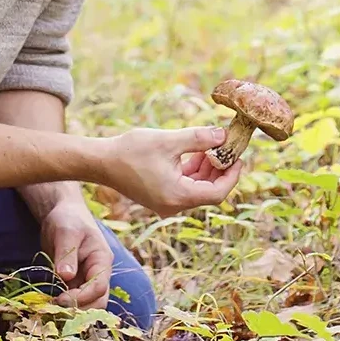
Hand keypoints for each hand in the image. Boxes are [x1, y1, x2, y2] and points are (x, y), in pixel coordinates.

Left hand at [39, 197, 112, 310]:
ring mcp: (87, 280)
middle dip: (79, 309)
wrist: (63, 214)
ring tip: (51, 309)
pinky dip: (64, 307)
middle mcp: (98, 274)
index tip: (61, 299)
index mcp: (102, 261)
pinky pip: (74, 301)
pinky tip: (49, 306)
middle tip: (55, 309)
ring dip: (72, 311)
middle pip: (98, 301)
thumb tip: (66, 276)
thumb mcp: (66, 233)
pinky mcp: (75, 283)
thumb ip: (66, 254)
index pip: (99, 287)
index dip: (82, 297)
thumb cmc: (68, 219)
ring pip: (87, 305)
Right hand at [101, 127, 244, 216]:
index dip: (232, 176)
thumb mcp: (168, 141)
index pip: (218, 193)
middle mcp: (174, 205)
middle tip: (228, 147)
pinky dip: (193, 171)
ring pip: (197, 188)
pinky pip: (184, 186)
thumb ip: (199, 138)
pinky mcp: (160, 196)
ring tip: (210, 145)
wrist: (100, 162)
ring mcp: (166, 202)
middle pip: (209, 191)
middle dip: (220, 169)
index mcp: (178, 196)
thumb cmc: (130, 151)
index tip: (239, 156)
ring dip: (207, 168)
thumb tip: (223, 135)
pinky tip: (195, 152)